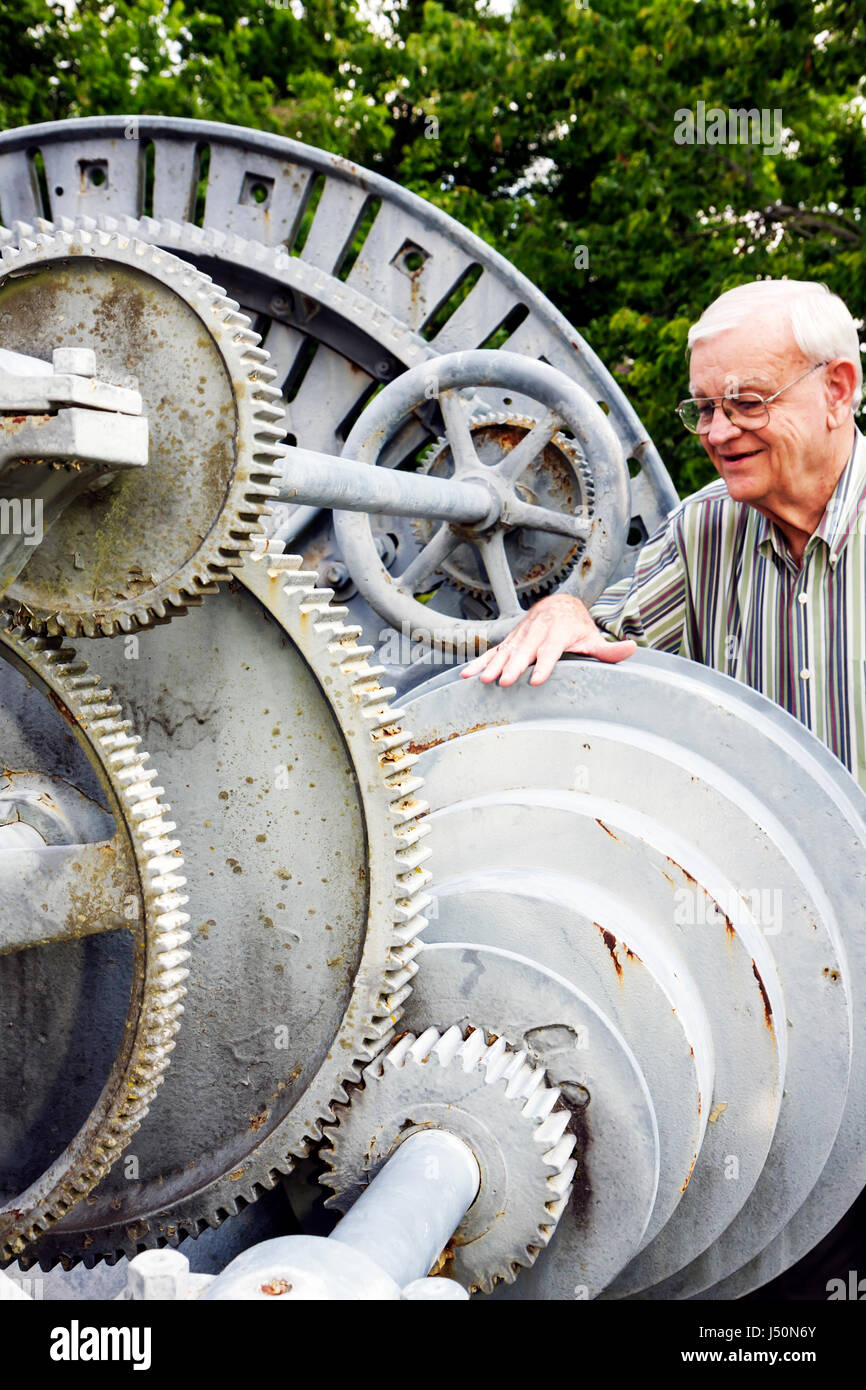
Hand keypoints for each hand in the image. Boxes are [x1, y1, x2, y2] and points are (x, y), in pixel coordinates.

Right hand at [460, 593, 636, 685]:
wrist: (557, 605)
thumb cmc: (576, 627)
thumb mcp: (592, 637)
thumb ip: (608, 650)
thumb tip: (630, 649)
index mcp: (558, 632)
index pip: (551, 650)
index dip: (544, 664)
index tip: (537, 678)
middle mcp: (537, 632)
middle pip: (524, 651)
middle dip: (513, 666)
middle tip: (505, 681)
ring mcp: (520, 637)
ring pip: (505, 651)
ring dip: (493, 666)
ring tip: (483, 680)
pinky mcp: (509, 642)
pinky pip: (492, 652)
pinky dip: (479, 662)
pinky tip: (467, 675)